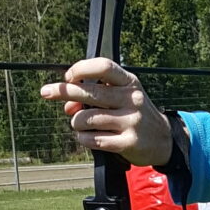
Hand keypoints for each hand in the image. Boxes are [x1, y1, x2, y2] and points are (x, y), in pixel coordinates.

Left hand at [40, 58, 172, 165]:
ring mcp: (131, 121)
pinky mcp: (128, 143)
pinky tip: (86, 137)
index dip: (81, 68)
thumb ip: (96, 96)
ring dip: (76, 123)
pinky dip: (83, 138)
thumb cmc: (133, 114)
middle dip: (63, 91)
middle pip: (89, 91)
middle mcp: (131, 99)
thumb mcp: (122, 97)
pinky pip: (93, 139)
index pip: (103, 66)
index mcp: (129, 82)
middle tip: (45, 92)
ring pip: (86, 118)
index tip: (68, 76)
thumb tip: (67, 105)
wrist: (163, 140)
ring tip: (81, 125)